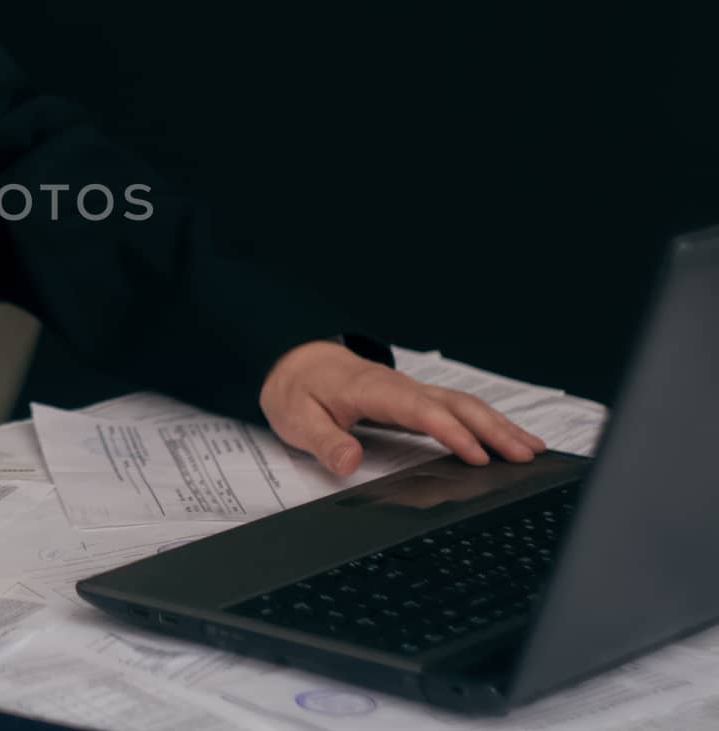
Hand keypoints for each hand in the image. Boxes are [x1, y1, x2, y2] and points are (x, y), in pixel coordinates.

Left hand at [259, 341, 546, 476]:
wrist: (296, 363)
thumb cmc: (298, 390)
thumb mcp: (297, 419)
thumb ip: (324, 441)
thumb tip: (349, 463)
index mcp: (373, 390)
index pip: (420, 411)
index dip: (451, 432)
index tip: (477, 455)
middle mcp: (399, 387)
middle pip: (454, 404)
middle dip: (492, 428)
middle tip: (525, 454)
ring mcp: (410, 392)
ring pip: (462, 404)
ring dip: (497, 424)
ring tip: (531, 448)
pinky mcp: (414, 400)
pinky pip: (455, 408)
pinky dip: (485, 421)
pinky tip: (506, 437)